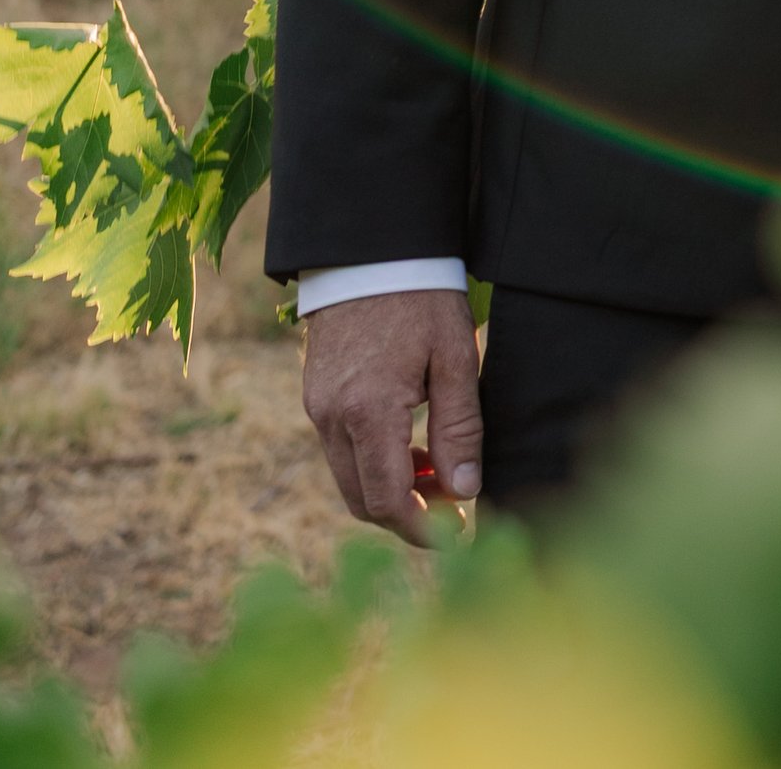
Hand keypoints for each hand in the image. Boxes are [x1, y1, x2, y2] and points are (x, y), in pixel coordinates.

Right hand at [301, 286, 481, 544]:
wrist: (371, 245)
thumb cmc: (421, 294)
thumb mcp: (455, 356)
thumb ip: (459, 428)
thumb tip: (465, 492)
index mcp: (367, 411)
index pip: (386, 501)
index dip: (421, 529)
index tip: (457, 534)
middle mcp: (331, 417)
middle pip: (362, 500)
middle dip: (407, 515)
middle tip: (453, 507)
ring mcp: (316, 407)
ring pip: (349, 478)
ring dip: (391, 488)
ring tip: (439, 470)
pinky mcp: (315, 394)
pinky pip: (340, 449)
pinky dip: (374, 461)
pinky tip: (410, 443)